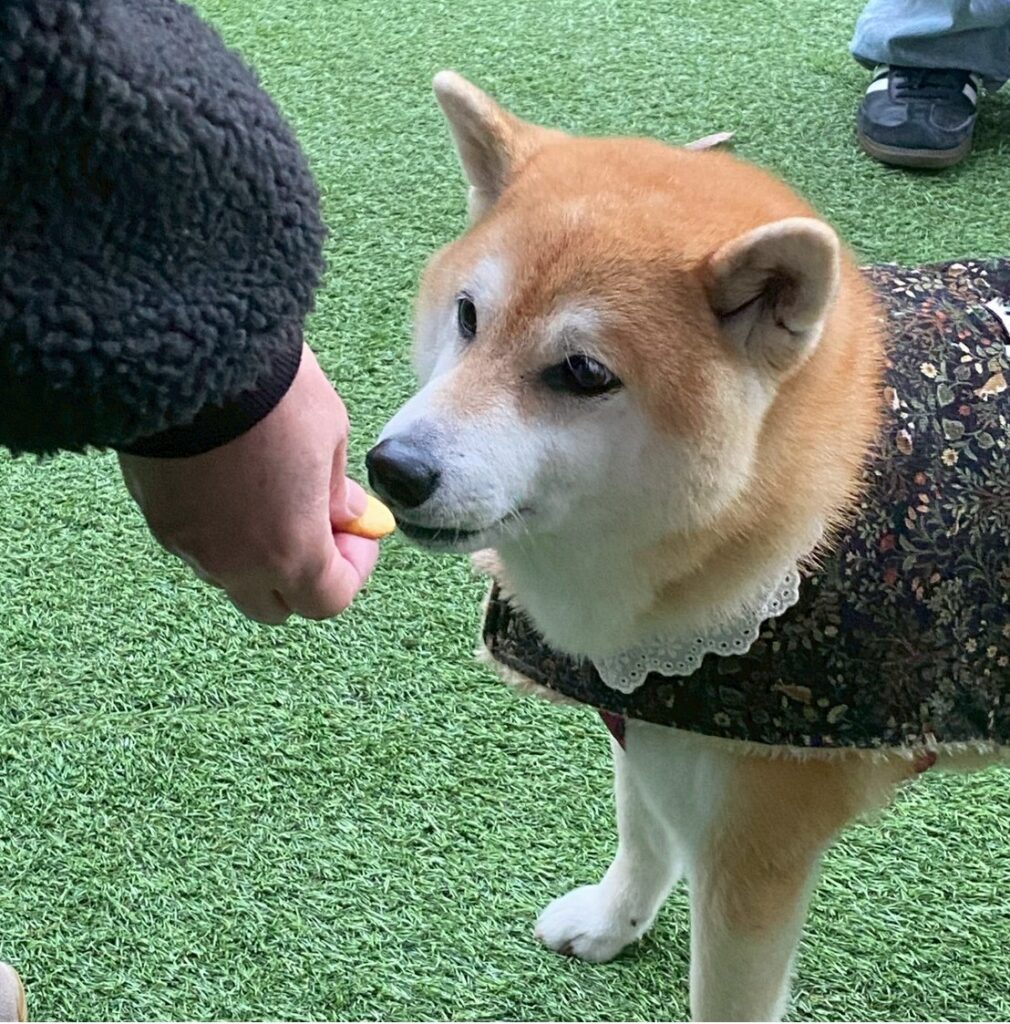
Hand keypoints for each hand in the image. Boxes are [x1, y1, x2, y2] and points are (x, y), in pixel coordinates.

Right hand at [118, 345, 378, 622]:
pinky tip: (230, 479)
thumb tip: (346, 516)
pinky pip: (196, 544)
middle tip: (317, 526)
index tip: (358, 534)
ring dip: (258, 554)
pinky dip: (220, 530)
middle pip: (273, 604)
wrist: (188, 353)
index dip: (353, 571)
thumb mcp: (328, 435)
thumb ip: (335, 491)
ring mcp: (188, 544)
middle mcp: (234, 564)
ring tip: (271, 493)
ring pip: (231, 575)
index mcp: (291, 552)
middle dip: (301, 577)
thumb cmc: (274, 393)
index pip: (328, 601)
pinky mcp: (154, 516)